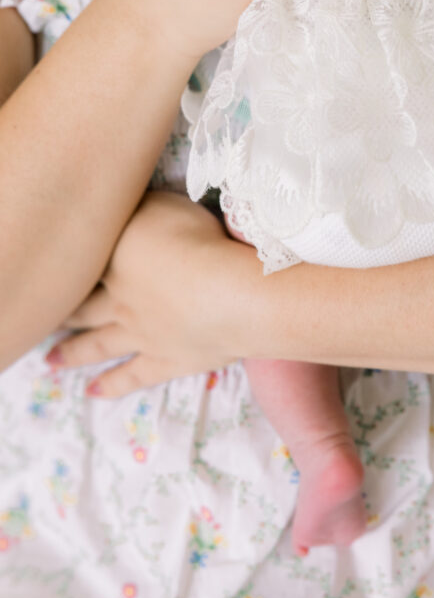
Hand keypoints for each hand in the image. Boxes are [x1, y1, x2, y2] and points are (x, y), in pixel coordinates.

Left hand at [46, 192, 252, 395]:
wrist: (226, 290)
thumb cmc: (195, 240)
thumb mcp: (163, 204)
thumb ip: (140, 207)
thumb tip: (126, 206)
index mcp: (117, 261)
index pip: (87, 265)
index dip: (69, 269)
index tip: (57, 271)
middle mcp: (120, 300)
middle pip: (84, 307)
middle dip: (64, 312)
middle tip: (43, 317)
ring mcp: (142, 334)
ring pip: (98, 344)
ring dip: (73, 352)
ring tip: (50, 361)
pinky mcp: (167, 360)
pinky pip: (133, 376)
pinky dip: (112, 385)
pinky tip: (93, 392)